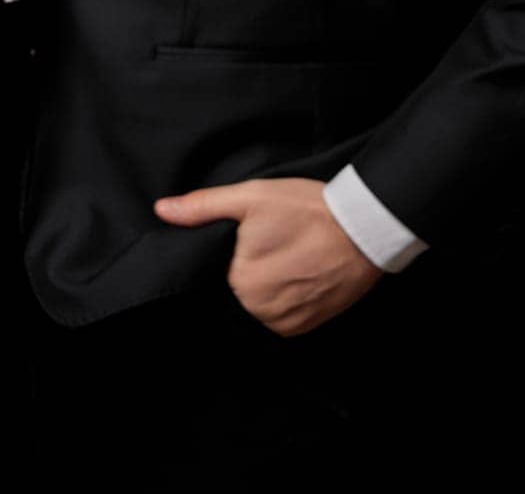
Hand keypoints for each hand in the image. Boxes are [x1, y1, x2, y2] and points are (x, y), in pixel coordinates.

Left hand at [153, 176, 384, 335]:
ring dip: (269, 284)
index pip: (220, 269)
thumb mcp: (252, 196)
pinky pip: (282, 316)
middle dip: (251, 267)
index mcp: (240, 281)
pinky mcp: (307, 327)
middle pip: (240, 288)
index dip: (234, 251)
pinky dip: (287, 298)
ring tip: (290, 255)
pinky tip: (300, 273)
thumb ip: (203, 206)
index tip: (255, 235)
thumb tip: (162, 211)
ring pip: (260, 303)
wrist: (363, 228)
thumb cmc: (307, 208)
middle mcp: (260, 310)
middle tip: (276, 241)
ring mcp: (286, 322)